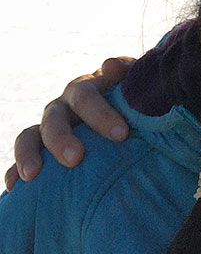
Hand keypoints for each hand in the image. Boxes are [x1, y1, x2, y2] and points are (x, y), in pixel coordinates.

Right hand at [4, 57, 134, 190]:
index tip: (121, 135)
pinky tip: (14, 188)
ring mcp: (47, 127)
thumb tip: (109, 65)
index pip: (86, 96)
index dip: (100, 115)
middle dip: (62, 139)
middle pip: (55, 118)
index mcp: (85, 88)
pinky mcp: (38, 148)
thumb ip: (127, 72)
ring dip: (29, 154)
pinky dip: (14, 171)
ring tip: (32, 175)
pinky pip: (23, 158)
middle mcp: (63, 106)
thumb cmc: (131, 96)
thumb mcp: (133, 82)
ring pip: (30, 136)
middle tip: (76, 158)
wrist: (124, 110)